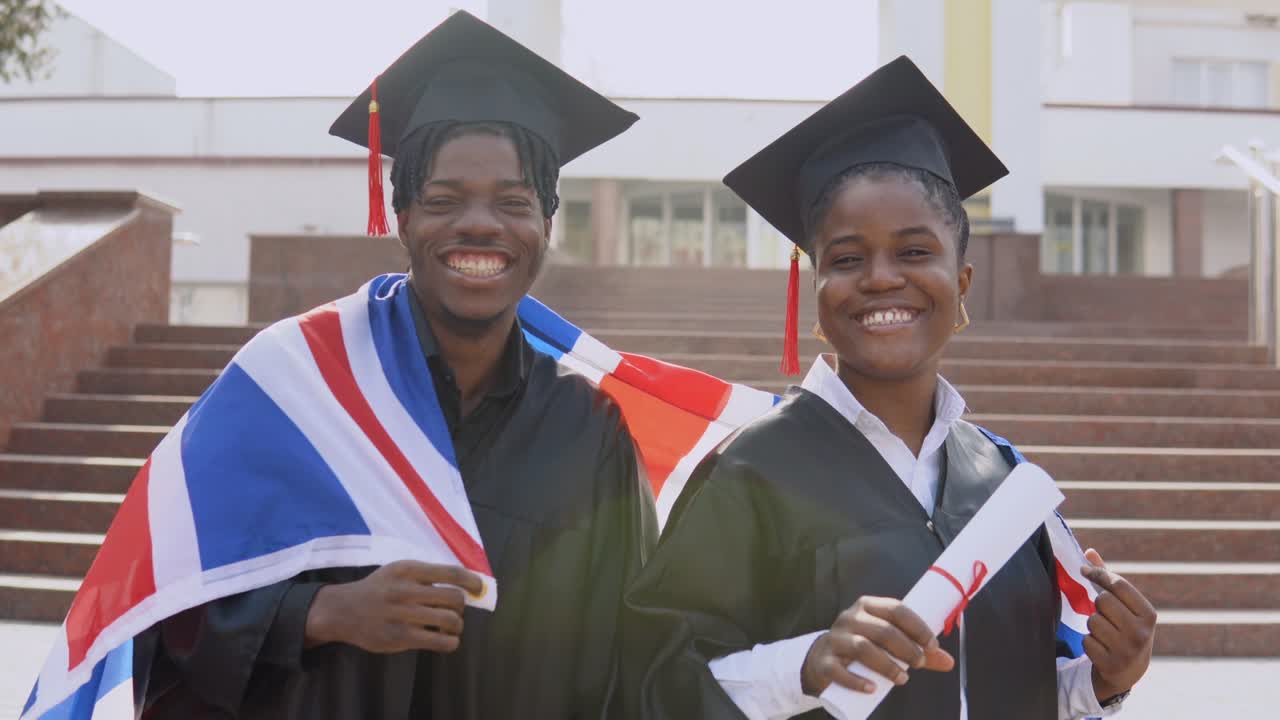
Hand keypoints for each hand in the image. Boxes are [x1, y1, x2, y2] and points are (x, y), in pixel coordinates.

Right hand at [304, 560, 484, 653]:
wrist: (342, 610)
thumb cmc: (377, 589)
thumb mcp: (398, 571)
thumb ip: (425, 576)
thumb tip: (463, 585)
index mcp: (408, 569)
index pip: (451, 572)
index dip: (472, 581)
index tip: (480, 588)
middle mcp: (406, 590)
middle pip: (454, 597)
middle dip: (461, 607)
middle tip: (455, 612)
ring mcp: (402, 614)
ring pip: (450, 620)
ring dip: (457, 625)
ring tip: (451, 627)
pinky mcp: (400, 637)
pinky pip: (438, 641)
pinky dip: (450, 642)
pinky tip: (447, 641)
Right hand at [801, 596, 954, 696]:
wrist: (822, 657)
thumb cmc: (863, 645)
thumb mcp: (886, 641)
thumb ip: (916, 649)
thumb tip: (948, 662)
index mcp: (867, 606)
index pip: (896, 609)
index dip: (917, 626)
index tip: (933, 645)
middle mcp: (849, 618)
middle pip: (882, 630)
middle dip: (906, 648)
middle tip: (920, 664)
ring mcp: (834, 639)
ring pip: (862, 648)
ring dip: (887, 665)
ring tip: (903, 679)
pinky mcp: (824, 662)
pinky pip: (839, 671)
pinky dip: (856, 681)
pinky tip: (872, 689)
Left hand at [1080, 548, 1156, 702]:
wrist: (1128, 672)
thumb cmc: (1125, 629)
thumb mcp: (1126, 607)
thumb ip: (1108, 580)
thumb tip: (1089, 552)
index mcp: (1149, 615)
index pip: (1119, 585)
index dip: (1098, 573)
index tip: (1084, 569)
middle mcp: (1141, 632)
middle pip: (1103, 601)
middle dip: (1098, 604)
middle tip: (1105, 614)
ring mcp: (1127, 650)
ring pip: (1093, 620)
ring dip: (1093, 624)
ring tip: (1105, 633)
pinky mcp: (1111, 664)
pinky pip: (1086, 640)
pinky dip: (1089, 642)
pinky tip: (1101, 647)